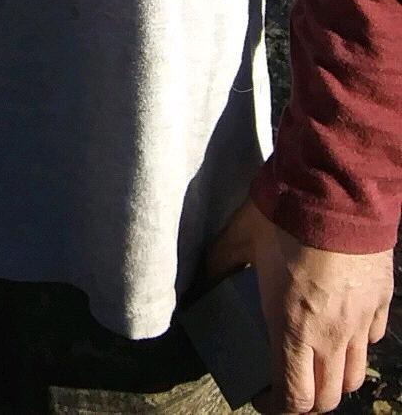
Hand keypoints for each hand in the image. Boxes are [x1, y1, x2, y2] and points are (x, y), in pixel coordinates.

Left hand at [205, 199, 391, 412]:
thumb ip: (219, 262)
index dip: (277, 408)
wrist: (337, 189)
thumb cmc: (284, 214)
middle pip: (327, 399)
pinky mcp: (381, 302)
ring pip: (354, 377)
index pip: (293, 397)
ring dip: (333, 380)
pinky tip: (341, 328)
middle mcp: (331, 335)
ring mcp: (361, 322)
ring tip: (315, 363)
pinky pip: (372, 341)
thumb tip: (202, 277)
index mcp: (292, 326)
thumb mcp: (240, 236)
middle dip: (306, 404)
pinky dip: (357, 346)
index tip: (262, 398)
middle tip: (288, 387)